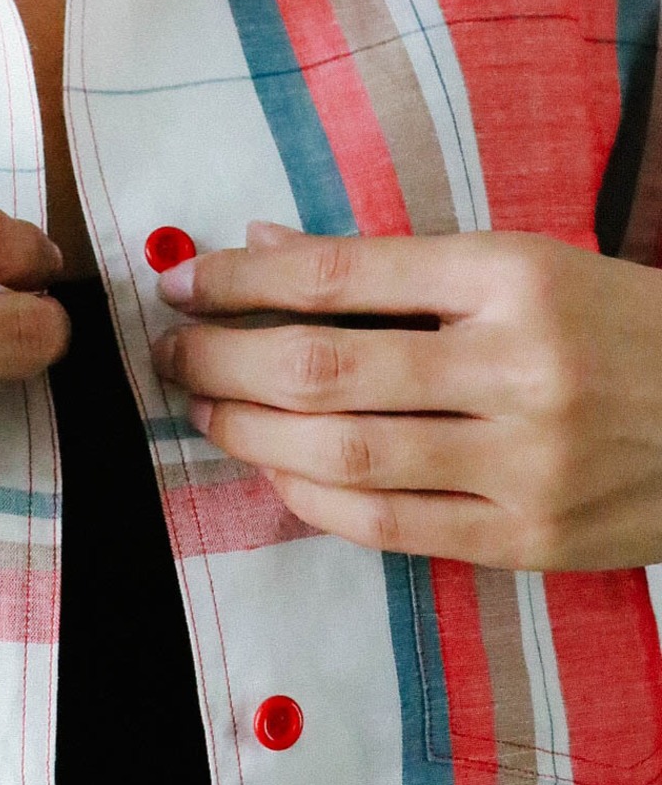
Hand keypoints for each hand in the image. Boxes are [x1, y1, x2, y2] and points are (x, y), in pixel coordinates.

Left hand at [151, 224, 661, 569]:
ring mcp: (528, 463)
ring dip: (251, 429)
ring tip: (205, 407)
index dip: (244, 280)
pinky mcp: (532, 539)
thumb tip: (261, 245)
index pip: (342, 272)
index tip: (186, 284)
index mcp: (514, 276)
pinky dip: (312, 498)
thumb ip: (392, 264)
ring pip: (346, 451)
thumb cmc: (614, 326)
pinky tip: (271, 470)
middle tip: (171, 351)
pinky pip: (389, 526)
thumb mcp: (522, 264)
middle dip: (224, 356)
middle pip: (326, 365)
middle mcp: (520, 366)